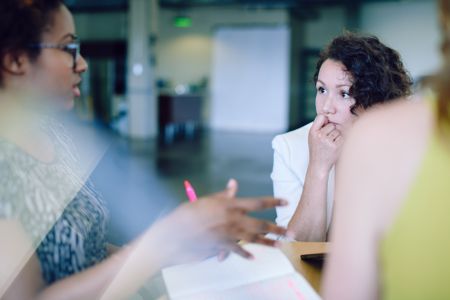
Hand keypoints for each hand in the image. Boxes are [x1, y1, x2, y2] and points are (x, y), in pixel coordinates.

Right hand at [148, 179, 288, 264]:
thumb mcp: (207, 200)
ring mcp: (229, 234)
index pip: (257, 202)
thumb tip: (234, 184)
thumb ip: (224, 195)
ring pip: (254, 239)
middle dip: (278, 228)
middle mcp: (233, 219)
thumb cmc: (188, 213)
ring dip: (269, 242)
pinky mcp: (222, 246)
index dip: (273, 202)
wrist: (175, 233)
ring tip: (281, 245)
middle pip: (261, 224)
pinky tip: (253, 257)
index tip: (286, 202)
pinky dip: (245, 254)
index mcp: (230, 205)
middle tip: (291, 232)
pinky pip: (237, 251)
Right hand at [308, 114, 343, 174]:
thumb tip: (330, 116)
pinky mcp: (336, 146)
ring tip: (330, 145)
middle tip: (326, 140)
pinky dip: (340, 142)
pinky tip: (334, 148)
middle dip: (331, 131)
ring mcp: (328, 141)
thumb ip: (319, 127)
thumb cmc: (317, 150)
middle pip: (332, 125)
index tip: (326, 124)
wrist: (318, 165)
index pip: (321, 117)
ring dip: (336, 137)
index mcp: (312, 132)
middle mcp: (319, 135)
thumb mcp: (313, 137)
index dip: (326, 120)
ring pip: (338, 131)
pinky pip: (342, 137)